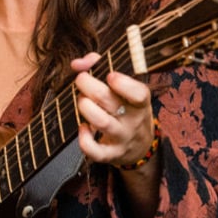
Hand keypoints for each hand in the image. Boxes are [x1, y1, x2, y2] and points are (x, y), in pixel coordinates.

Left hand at [71, 52, 156, 172]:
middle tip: (81, 80)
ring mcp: (122, 138)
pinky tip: (82, 128)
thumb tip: (77, 63)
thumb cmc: (126, 109)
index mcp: (140, 102)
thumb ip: (100, 67)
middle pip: (108, 101)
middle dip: (88, 85)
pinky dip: (85, 140)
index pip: (139, 93)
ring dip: (85, 107)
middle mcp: (133, 120)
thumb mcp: (124, 89)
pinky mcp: (112, 154)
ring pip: (101, 122)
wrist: (140, 147)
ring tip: (82, 102)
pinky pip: (96, 152)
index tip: (110, 75)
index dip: (124, 84)